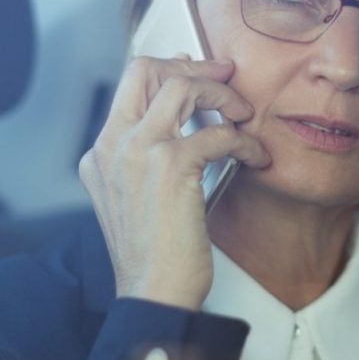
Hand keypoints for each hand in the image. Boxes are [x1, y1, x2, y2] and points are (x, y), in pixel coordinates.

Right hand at [78, 56, 270, 309]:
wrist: (153, 293)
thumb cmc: (155, 251)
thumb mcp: (138, 195)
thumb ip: (149, 155)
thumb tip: (186, 116)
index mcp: (101, 151)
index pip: (129, 82)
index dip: (170, 67)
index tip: (202, 72)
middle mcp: (112, 144)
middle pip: (147, 69)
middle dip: (194, 66)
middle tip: (228, 76)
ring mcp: (137, 151)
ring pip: (182, 87)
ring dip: (223, 95)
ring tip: (245, 115)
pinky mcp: (170, 166)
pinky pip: (219, 132)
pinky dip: (245, 141)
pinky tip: (257, 158)